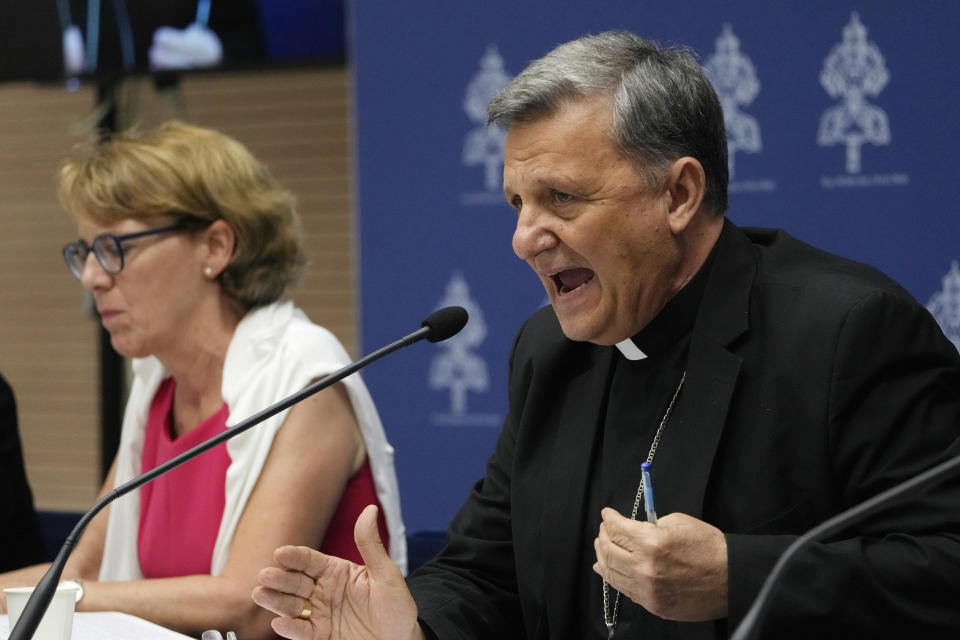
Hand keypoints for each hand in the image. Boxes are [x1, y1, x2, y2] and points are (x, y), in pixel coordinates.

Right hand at [252, 505, 421, 639]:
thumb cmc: (396, 606)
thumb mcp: (386, 574)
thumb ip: (371, 545)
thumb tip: (370, 509)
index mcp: (336, 571)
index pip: (310, 560)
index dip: (295, 556)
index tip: (281, 553)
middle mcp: (323, 591)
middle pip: (296, 582)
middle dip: (279, 578)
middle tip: (265, 574)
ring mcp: (320, 614)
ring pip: (292, 606)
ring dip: (275, 601)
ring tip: (260, 594)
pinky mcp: (321, 636)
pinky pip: (303, 632)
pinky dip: (290, 628)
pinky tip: (279, 623)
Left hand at [593, 508, 727, 620]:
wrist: (731, 578)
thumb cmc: (708, 547)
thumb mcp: (678, 523)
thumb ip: (649, 525)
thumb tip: (630, 529)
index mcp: (651, 543)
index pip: (617, 529)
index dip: (608, 519)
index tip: (607, 514)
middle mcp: (645, 568)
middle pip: (608, 551)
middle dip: (603, 535)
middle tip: (604, 528)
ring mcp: (647, 590)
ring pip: (611, 573)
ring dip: (602, 556)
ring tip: (602, 546)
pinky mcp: (653, 605)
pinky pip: (625, 590)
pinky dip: (612, 576)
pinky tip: (606, 568)